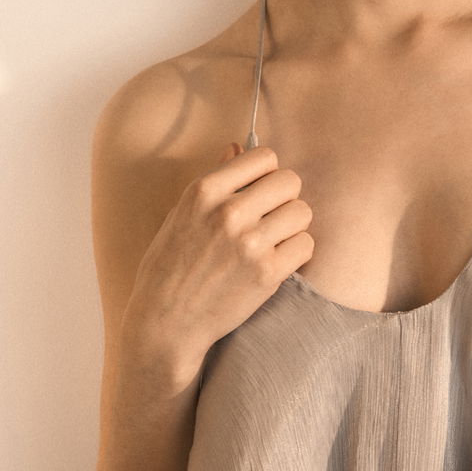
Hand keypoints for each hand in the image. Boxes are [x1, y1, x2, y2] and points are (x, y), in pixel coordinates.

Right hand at [119, 142, 313, 389]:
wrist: (165, 324)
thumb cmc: (169, 268)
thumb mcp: (181, 214)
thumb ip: (214, 180)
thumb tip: (237, 146)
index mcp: (204, 191)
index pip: (264, 157)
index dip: (268, 173)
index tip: (261, 189)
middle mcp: (229, 212)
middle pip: (290, 181)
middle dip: (285, 198)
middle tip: (271, 217)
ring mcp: (250, 243)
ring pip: (302, 212)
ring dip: (292, 226)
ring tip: (274, 241)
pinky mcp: (268, 273)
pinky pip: (306, 245)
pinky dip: (296, 253)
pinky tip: (277, 261)